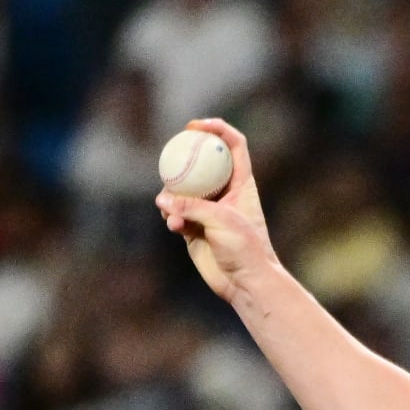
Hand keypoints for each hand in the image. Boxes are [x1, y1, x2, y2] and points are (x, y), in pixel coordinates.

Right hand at [155, 117, 277, 302]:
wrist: (245, 283)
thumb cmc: (246, 250)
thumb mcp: (222, 221)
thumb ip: (192, 206)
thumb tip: (163, 198)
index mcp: (242, 184)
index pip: (234, 146)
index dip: (218, 129)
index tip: (196, 125)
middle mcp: (225, 194)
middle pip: (203, 163)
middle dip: (184, 156)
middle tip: (169, 153)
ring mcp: (208, 211)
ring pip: (182, 190)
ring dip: (172, 196)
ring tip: (173, 211)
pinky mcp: (194, 229)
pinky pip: (175, 214)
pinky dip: (171, 217)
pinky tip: (173, 225)